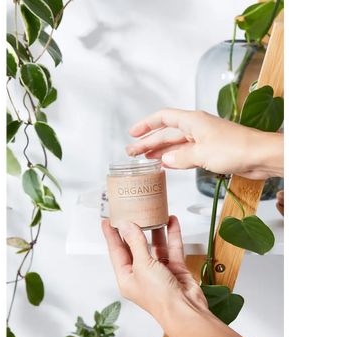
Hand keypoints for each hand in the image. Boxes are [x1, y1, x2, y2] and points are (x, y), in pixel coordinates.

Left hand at [101, 216, 207, 318]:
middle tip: (131, 213)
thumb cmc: (160, 298)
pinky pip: (173, 249)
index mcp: (127, 278)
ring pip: (156, 246)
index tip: (107, 221)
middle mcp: (142, 275)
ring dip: (156, 231)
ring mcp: (159, 272)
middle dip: (135, 230)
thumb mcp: (142, 265)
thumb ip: (135, 243)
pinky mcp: (175, 270)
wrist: (185, 311)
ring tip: (153, 214)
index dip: (111, 235)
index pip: (116, 252)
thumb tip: (126, 225)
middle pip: (135, 247)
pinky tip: (172, 222)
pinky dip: (172, 236)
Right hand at [126, 108, 283, 179]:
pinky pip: (186, 155)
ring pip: (175, 146)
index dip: (146, 124)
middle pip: (166, 134)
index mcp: (193, 121)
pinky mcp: (209, 153)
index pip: (163, 118)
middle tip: (133, 152)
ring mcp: (203, 141)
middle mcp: (196, 129)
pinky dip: (174, 160)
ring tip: (144, 159)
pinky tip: (166, 164)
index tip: (133, 133)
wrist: (259, 156)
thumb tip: (165, 160)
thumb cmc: (235, 148)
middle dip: (149, 142)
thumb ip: (180, 157)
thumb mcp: (202, 153)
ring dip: (160, 152)